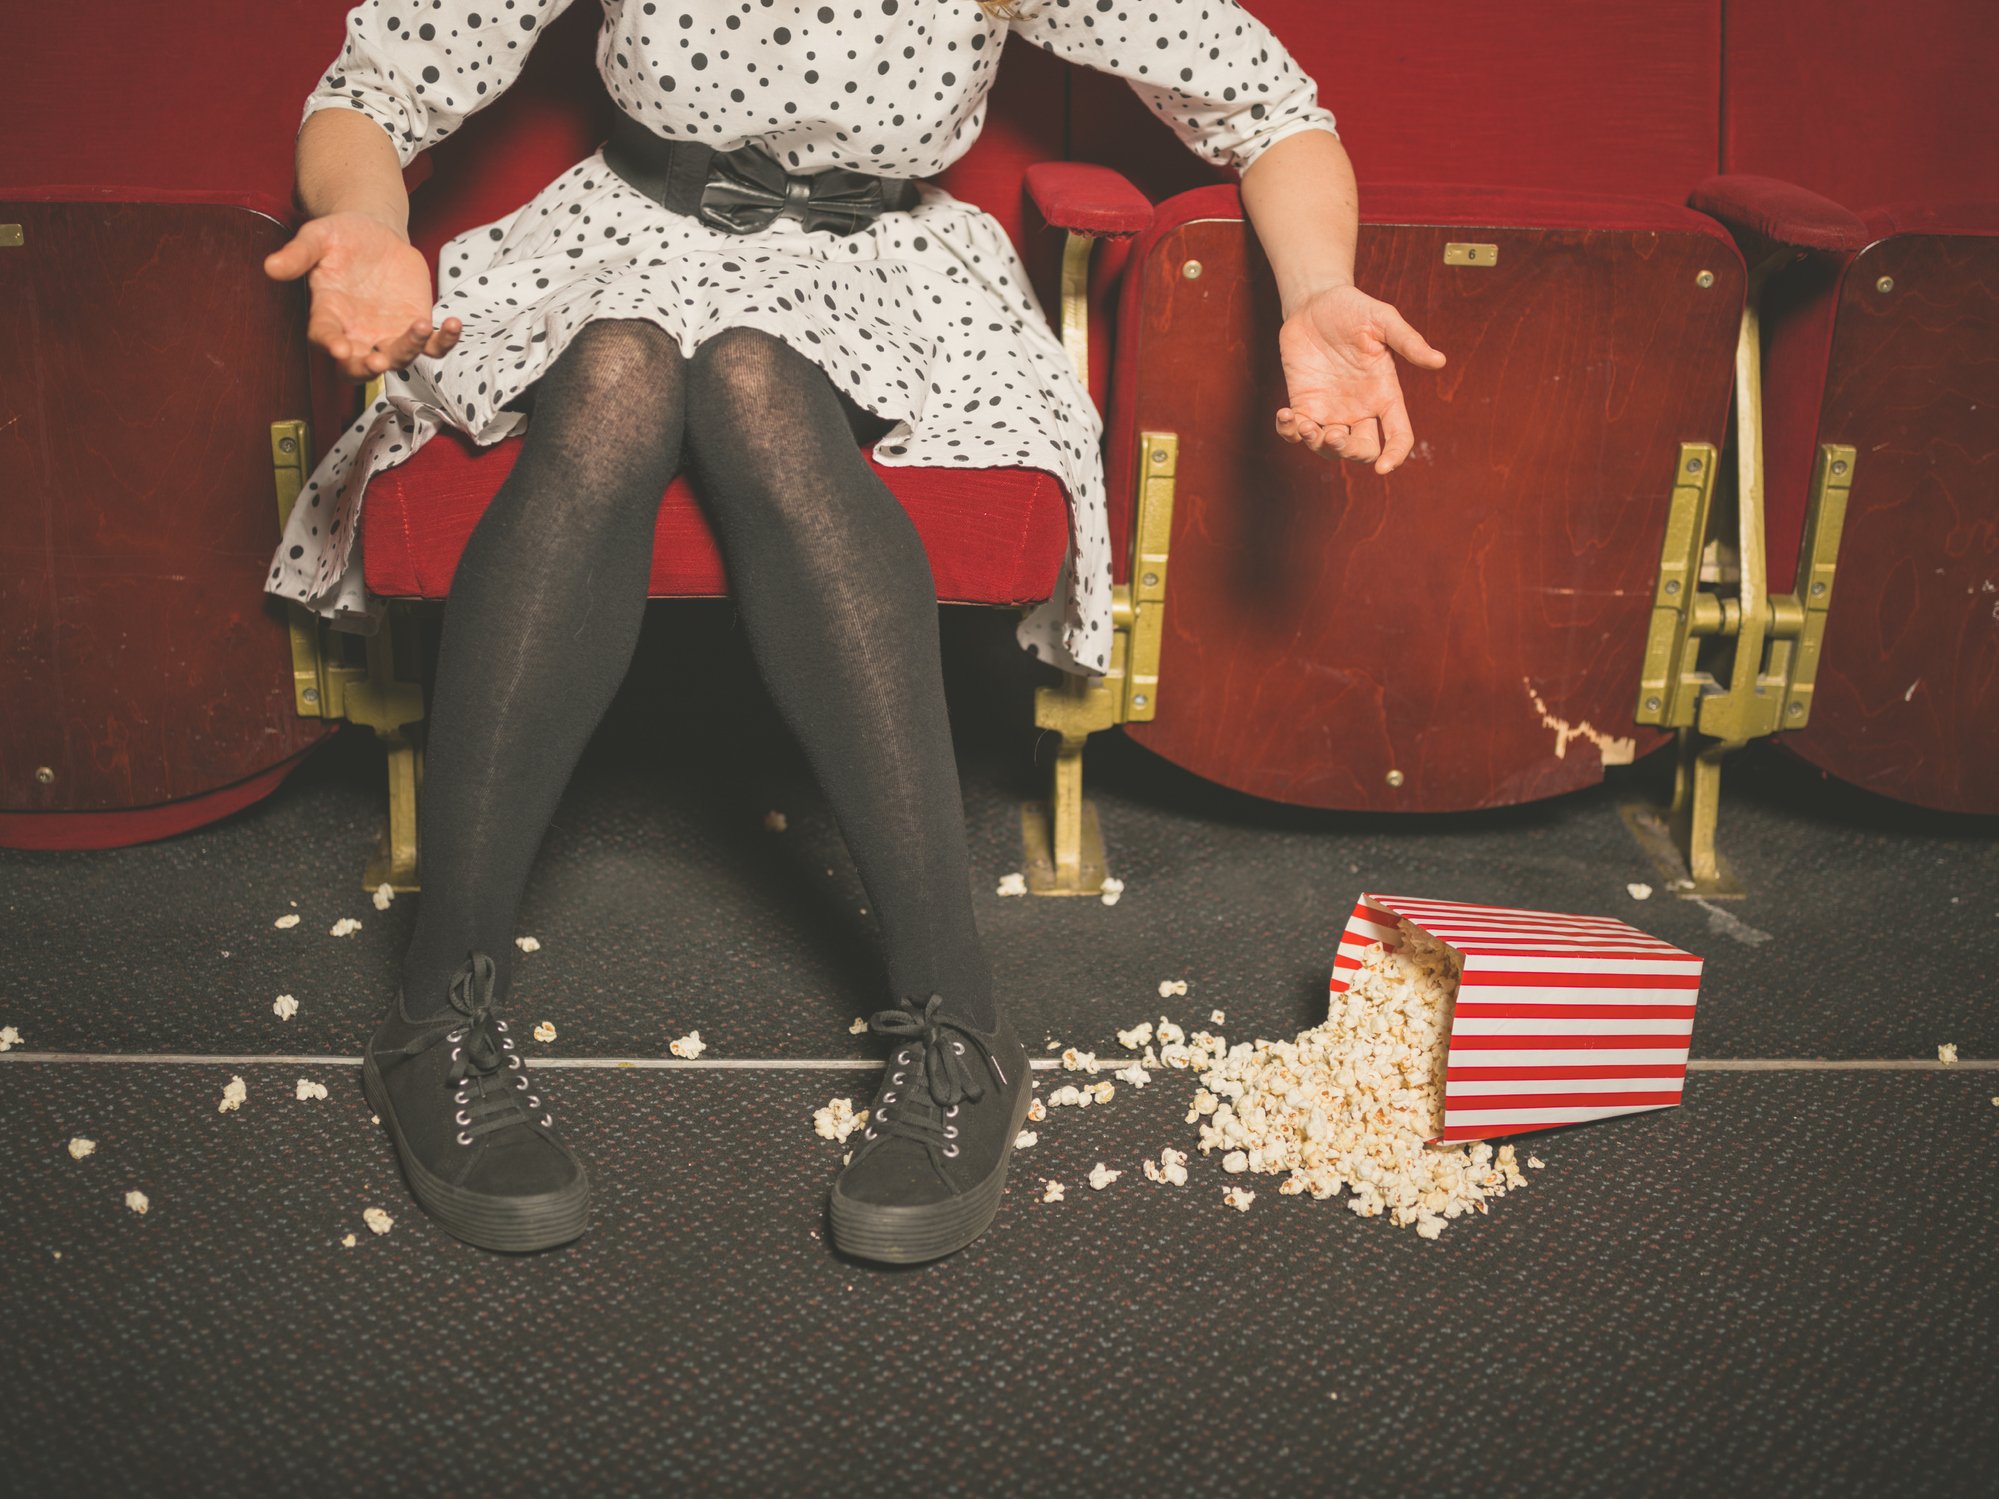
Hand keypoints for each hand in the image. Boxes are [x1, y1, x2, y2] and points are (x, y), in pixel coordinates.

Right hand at [263, 211, 462, 382]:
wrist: (375, 234)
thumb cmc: (341, 238)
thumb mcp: (317, 238)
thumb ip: (298, 254)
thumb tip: (270, 267)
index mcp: (327, 314)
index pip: (324, 337)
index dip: (330, 345)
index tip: (338, 347)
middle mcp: (357, 333)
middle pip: (358, 366)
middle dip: (366, 368)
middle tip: (376, 362)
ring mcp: (389, 334)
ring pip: (399, 358)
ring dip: (409, 349)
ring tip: (420, 326)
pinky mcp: (416, 327)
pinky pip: (434, 346)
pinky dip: (445, 342)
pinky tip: (454, 324)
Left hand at [1273, 284, 1445, 473]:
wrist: (1316, 302)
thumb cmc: (1354, 309)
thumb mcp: (1383, 320)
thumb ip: (1408, 342)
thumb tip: (1439, 361)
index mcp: (1385, 394)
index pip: (1399, 435)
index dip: (1395, 455)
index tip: (1384, 467)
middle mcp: (1360, 409)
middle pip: (1362, 450)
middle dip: (1349, 453)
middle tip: (1334, 435)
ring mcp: (1330, 409)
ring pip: (1328, 448)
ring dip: (1317, 445)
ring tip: (1304, 424)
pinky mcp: (1303, 404)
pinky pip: (1295, 433)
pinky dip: (1288, 432)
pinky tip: (1285, 415)